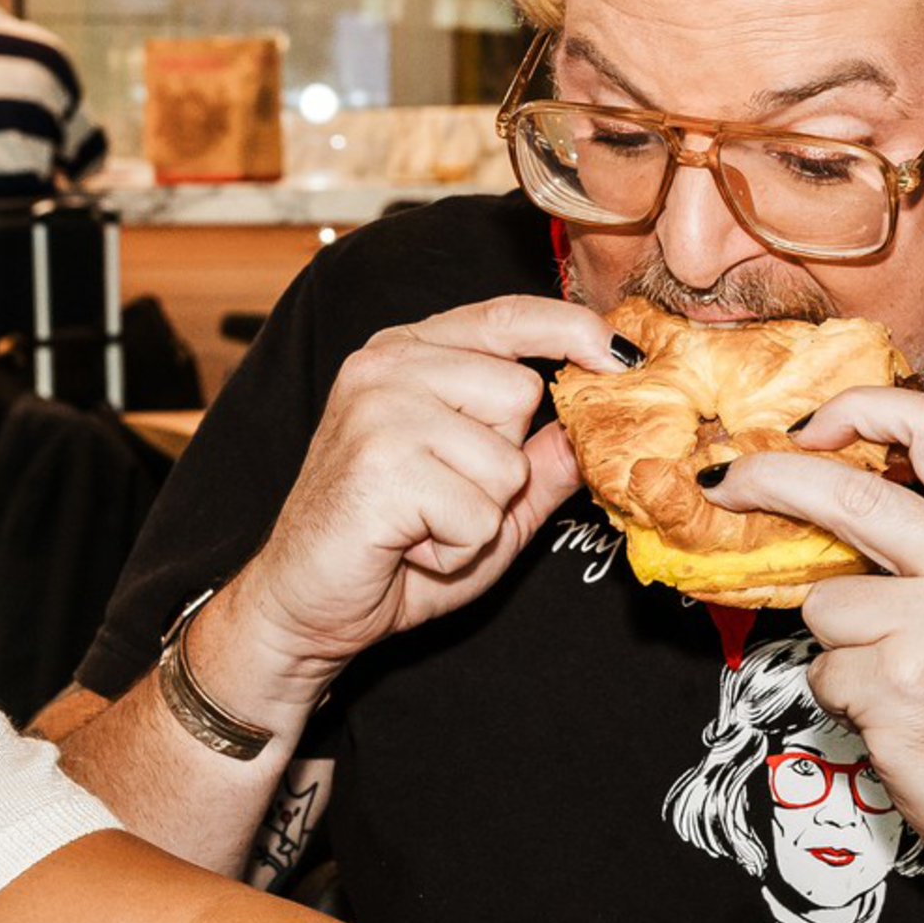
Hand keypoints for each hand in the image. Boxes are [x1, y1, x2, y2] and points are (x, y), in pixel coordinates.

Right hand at [214, 297, 631, 707]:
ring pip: (505, 458)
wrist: (303, 606)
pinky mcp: (379, 463)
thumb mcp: (487, 500)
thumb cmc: (389, 550)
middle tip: (442, 497)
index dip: (569, 329)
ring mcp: (378, 409)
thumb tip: (599, 425)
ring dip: (481, 514)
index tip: (619, 353)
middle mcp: (386, 366)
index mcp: (407, 355)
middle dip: (503, 464)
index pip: (504, 317)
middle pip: (519, 391)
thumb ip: (540, 460)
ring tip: (423, 525)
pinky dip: (458, 546)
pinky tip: (408, 546)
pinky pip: (479, 511)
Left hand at [704, 388, 923, 922]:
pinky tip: (891, 712)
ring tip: (892, 675)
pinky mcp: (895, 687)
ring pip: (826, 602)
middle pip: (852, 498)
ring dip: (838, 641)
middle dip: (772, 483)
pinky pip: (823, 668)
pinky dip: (842, 692)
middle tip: (728, 485)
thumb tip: (830, 493)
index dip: (862, 409)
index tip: (810, 428)